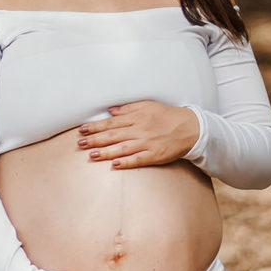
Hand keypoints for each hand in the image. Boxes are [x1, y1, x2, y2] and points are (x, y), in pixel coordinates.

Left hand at [76, 102, 198, 168]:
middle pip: (113, 135)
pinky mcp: (155, 155)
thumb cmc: (167, 115)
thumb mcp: (147, 105)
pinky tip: (115, 165)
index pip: (111, 122)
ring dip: (106, 152)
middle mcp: (139, 130)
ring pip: (123, 148)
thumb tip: (110, 110)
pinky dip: (126, 162)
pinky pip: (138, 159)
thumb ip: (128, 108)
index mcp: (136, 117)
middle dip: (95, 139)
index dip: (96, 126)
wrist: (190, 127)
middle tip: (80, 143)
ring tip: (92, 155)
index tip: (82, 129)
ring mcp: (147, 143)